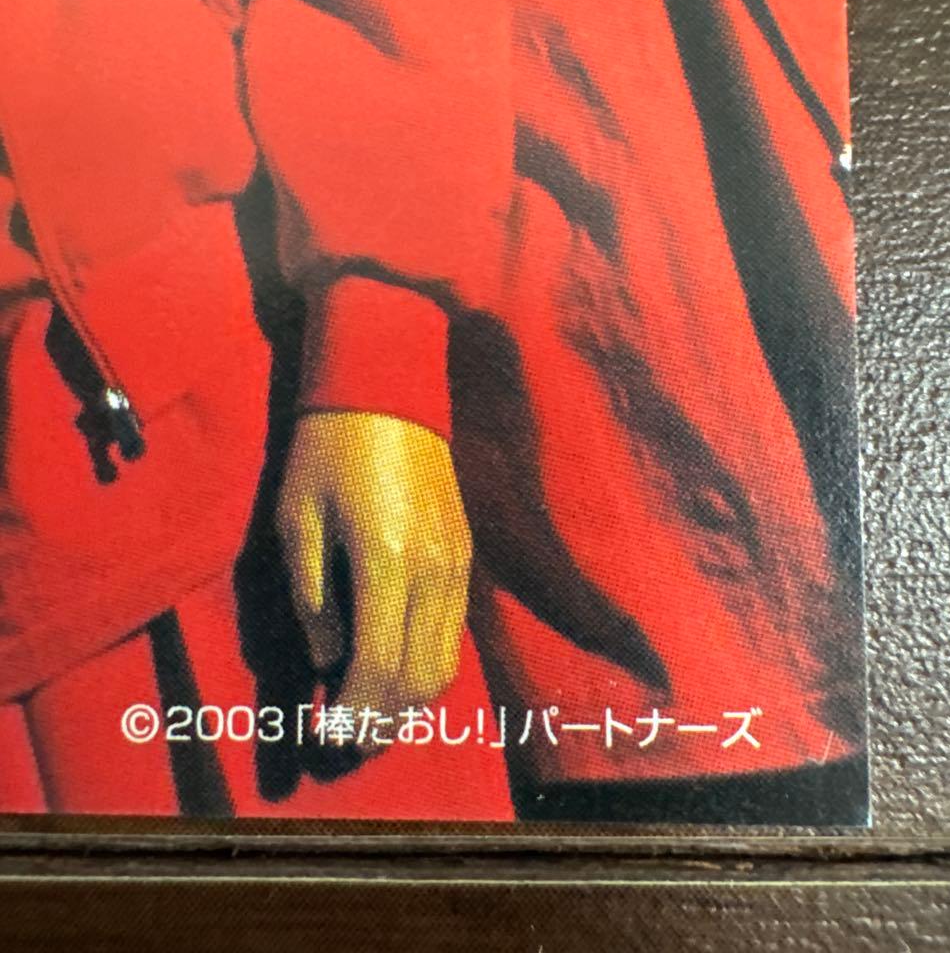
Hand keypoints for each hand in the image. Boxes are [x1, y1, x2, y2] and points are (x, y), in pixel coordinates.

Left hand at [276, 411, 471, 718]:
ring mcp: (457, 566)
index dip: (351, 714)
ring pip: (446, 664)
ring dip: (410, 704)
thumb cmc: (328, 453)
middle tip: (345, 741)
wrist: (389, 395)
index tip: (322, 736)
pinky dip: (429, 668)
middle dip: (382, 723)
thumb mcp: (297, 521)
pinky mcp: (466, 558)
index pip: (376, 666)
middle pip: (418, 678)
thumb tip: (331, 662)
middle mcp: (433, 572)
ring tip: (372, 716)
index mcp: (385, 562)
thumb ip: (313, 600)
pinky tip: (398, 671)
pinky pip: (456, 634)